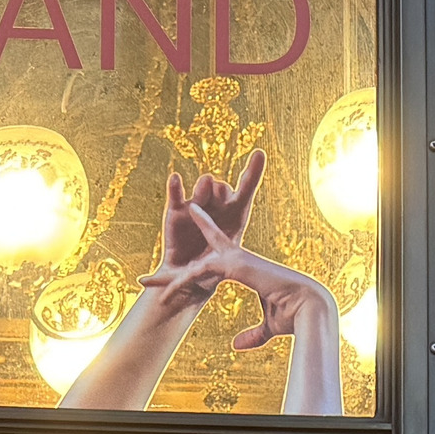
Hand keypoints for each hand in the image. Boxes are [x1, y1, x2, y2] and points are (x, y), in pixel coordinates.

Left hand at [139, 224, 334, 348]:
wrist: (309, 309)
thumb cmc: (293, 317)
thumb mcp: (267, 328)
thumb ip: (252, 335)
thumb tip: (236, 345)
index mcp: (246, 270)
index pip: (211, 271)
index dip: (192, 279)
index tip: (175, 285)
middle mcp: (239, 260)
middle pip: (197, 262)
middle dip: (172, 272)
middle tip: (147, 278)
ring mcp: (237, 259)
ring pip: (193, 265)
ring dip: (169, 278)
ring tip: (144, 282)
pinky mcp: (236, 263)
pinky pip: (201, 271)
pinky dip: (183, 281)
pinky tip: (166, 290)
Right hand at [158, 150, 264, 275]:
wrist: (187, 280)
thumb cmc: (213, 268)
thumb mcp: (227, 257)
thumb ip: (230, 239)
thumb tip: (224, 230)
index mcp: (235, 214)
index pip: (246, 188)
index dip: (253, 171)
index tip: (259, 153)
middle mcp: (216, 205)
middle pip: (222, 187)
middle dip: (222, 190)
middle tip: (221, 199)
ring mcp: (196, 206)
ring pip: (204, 187)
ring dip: (205, 187)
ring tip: (205, 188)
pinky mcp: (176, 211)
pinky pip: (176, 195)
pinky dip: (175, 187)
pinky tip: (176, 179)